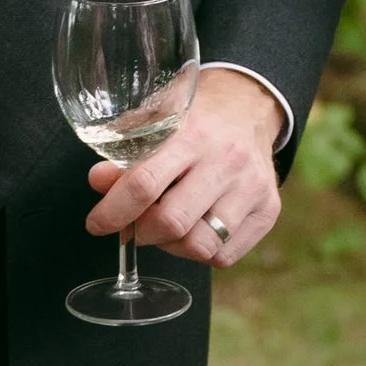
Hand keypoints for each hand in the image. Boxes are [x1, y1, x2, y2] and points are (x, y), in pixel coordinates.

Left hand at [86, 64, 283, 267]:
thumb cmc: (194, 118)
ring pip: (200, 246)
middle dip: (142, 232)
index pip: (145, 183)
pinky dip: (200, 253)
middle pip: (172, 221)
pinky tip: (195, 230)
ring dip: (172, 246)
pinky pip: (224, 256)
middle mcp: (227, 160)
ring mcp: (252, 187)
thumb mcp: (156, 120)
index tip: (96, 224)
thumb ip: (124, 152)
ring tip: (168, 228)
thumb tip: (99, 183)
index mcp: (193, 133)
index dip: (113, 212)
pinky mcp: (269, 210)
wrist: (248, 109)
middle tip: (136, 225)